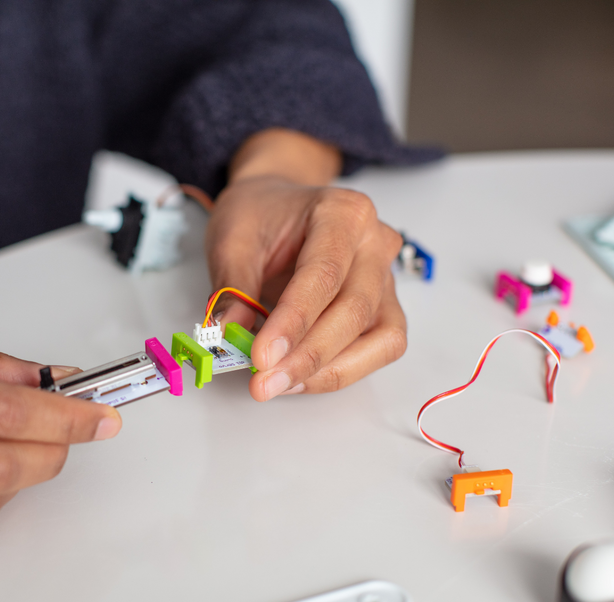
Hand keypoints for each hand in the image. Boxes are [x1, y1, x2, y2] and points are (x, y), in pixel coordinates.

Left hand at [206, 129, 406, 399]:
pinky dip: (342, 370)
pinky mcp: (385, 307)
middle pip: (355, 310)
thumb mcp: (231, 241)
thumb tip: (228, 338)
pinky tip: (300, 378)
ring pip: (379, 337)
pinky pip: (380, 348)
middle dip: (307, 356)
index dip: (293, 322)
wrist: (276, 205)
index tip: (261, 357)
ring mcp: (386, 277)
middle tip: (263, 383)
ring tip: (279, 384)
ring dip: (328, 370)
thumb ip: (232, 290)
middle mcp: (375, 243)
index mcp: (343, 212)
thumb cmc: (259, 216)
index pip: (323, 274)